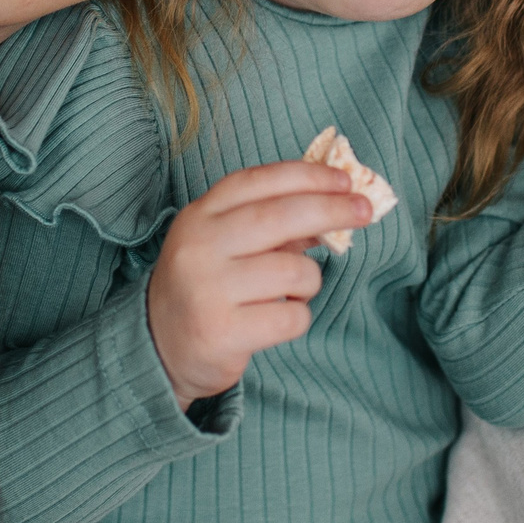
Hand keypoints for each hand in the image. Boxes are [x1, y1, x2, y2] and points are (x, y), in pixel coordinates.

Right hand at [147, 162, 372, 407]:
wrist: (159, 346)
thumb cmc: (207, 286)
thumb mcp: (226, 243)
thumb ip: (272, 223)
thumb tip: (335, 206)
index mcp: (200, 215)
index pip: (259, 182)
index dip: (307, 176)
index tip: (344, 180)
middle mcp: (199, 246)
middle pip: (280, 216)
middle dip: (331, 210)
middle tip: (364, 210)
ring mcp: (208, 289)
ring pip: (293, 271)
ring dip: (309, 280)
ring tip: (293, 290)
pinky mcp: (221, 331)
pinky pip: (290, 317)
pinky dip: (298, 317)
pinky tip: (279, 319)